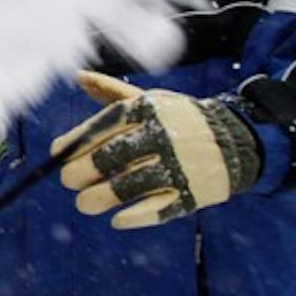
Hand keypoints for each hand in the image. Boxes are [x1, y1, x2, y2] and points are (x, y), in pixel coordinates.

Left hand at [52, 71, 260, 228]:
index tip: (58, 154)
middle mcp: (162, 137)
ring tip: (84, 203)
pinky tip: (116, 219)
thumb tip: (78, 75)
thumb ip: (112, 92)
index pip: (101, 128)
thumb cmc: (178, 120)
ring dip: (98, 199)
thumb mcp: (150, 101)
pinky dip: (133, 218)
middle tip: (69, 181)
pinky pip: (157, 211)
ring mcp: (178, 167)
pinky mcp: (192, 195)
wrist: (238, 140)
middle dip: (80, 173)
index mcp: (147, 111)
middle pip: (108, 159)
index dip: (73, 144)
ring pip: (127, 188)